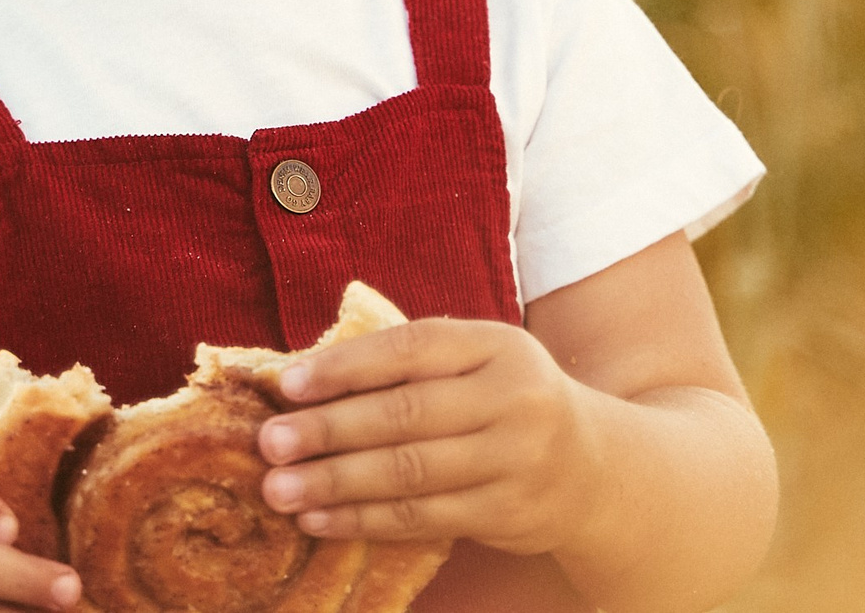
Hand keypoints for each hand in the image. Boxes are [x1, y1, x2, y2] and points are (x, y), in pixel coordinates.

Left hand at [252, 317, 595, 555]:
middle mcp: (513, 398)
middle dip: (329, 430)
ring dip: (335, 483)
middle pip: (406, 415)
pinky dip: (364, 519)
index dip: (347, 365)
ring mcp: (514, 459)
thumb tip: (305, 378)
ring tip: (279, 488)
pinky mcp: (507, 512)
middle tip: (270, 442)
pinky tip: (320, 518)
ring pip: (410, 473)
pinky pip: (422, 518)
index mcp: (497, 345)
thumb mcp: (480, 363)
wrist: (595, 469)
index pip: (412, 347)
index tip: (288, 383)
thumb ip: (412, 364)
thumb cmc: (507, 403)